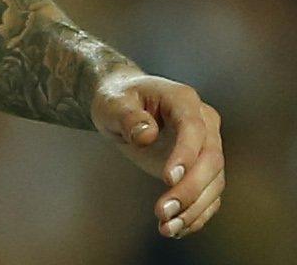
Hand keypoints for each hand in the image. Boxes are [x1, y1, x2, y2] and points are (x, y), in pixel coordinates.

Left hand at [92, 72, 223, 238]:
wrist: (123, 104)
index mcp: (184, 100)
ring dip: (194, 208)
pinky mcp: (201, 168)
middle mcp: (205, 123)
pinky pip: (209, 195)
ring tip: (167, 228)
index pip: (193, 129)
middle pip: (210, 160)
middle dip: (190, 189)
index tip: (168, 178)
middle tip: (163, 211)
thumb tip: (147, 135)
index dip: (185, 154)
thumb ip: (128, 116)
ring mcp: (207, 146)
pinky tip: (176, 229)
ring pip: (214, 182)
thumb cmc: (117, 99)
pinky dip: (196, 214)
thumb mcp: (112, 102)